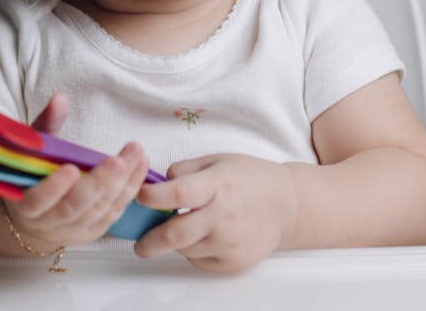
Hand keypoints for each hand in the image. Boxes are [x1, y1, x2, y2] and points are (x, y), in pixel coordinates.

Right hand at [4, 93, 151, 250]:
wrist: (36, 219)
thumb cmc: (33, 176)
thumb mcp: (33, 149)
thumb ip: (47, 124)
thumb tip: (60, 98)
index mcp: (26, 205)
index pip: (38, 201)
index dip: (53, 188)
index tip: (70, 169)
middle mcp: (50, 223)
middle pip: (75, 206)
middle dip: (99, 183)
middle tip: (118, 162)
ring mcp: (74, 231)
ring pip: (99, 209)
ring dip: (122, 183)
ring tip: (137, 155)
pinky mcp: (94, 231)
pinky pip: (114, 212)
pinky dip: (130, 190)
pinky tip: (141, 167)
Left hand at [134, 153, 298, 273]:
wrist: (287, 206)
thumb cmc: (251, 180)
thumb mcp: (218, 161)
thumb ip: (184, 170)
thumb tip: (156, 183)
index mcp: (219, 185)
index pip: (179, 193)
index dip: (152, 196)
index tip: (137, 195)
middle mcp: (223, 217)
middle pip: (175, 235)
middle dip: (149, 241)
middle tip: (139, 242)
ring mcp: (229, 243)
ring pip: (185, 249)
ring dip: (176, 241)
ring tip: (188, 226)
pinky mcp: (233, 264)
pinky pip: (200, 262)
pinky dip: (194, 251)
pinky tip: (207, 236)